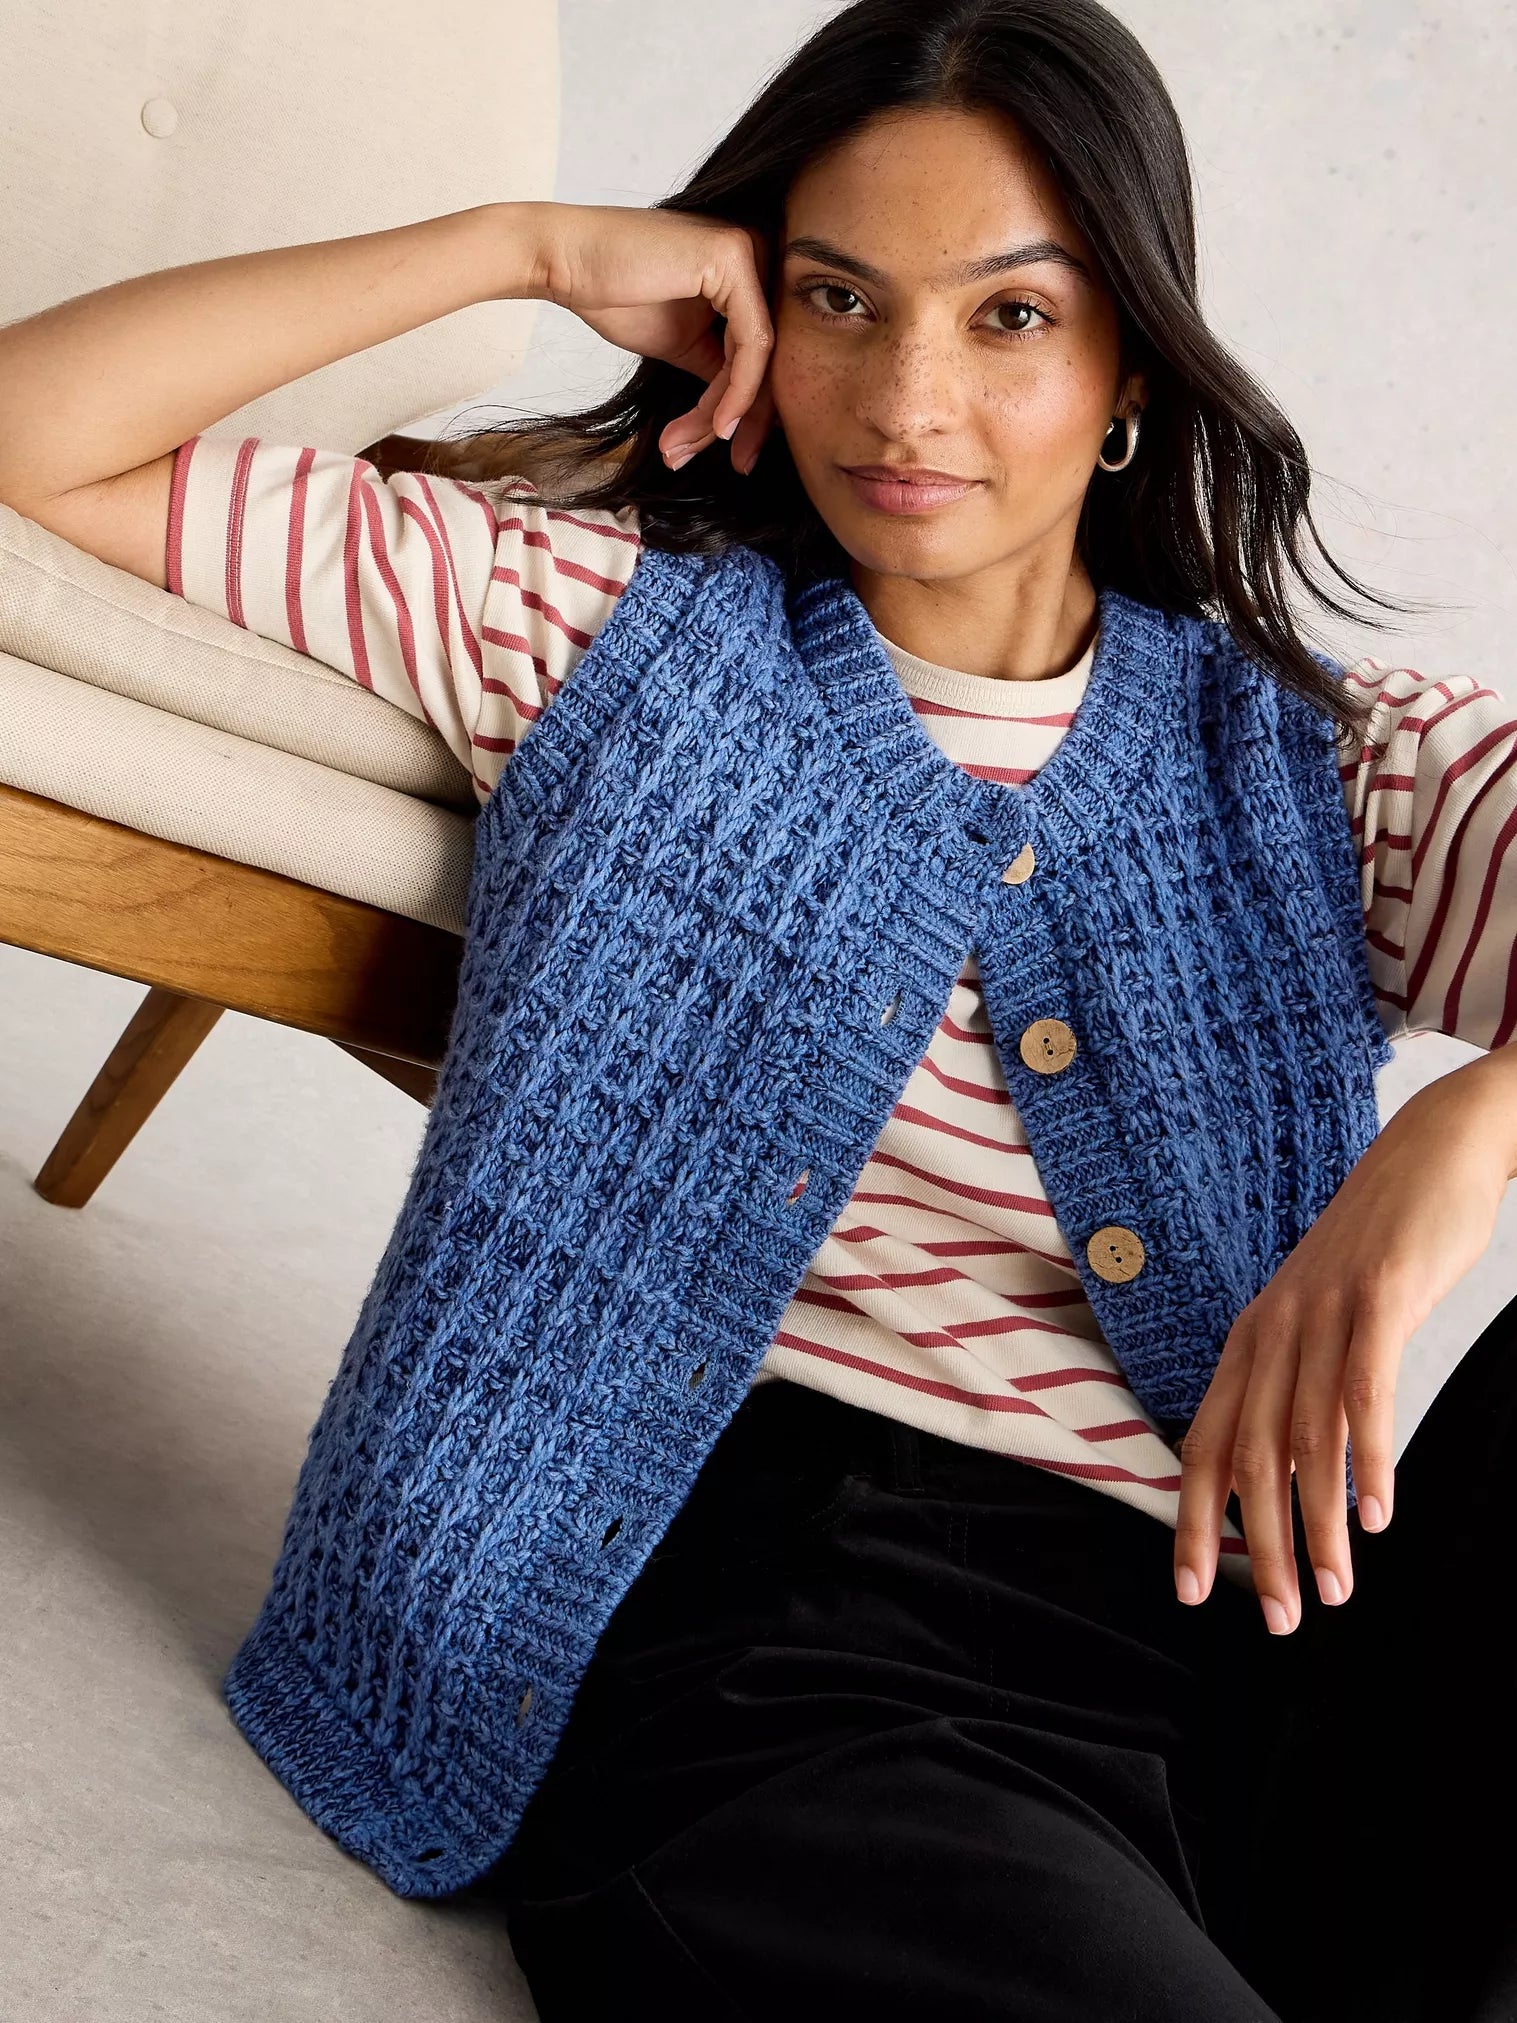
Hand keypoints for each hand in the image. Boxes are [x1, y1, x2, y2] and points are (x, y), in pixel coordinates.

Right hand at [533, 201, 777, 477]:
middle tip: (738, 465)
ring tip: (687, 448)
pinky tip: (719, 426)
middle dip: (751, 420)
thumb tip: (755, 414)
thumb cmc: (615, 295)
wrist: (566, 261)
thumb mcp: (683, 343)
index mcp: (747, 272)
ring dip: (726, 414)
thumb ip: (722, 368)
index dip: (754, 410)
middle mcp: (758, 253)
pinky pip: (752, 344)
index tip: (740, 455)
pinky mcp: (734, 257)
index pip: (764, 352)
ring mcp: (750, 250)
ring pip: (761, 358)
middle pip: (770, 357)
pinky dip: (736, 392)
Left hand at [1173, 1050, 1516, 1633]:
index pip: (1203, 1443)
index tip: (1192, 1592)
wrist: (1432, 1153)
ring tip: (1332, 1594)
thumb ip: (1300, 1386)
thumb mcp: (1324, 1320)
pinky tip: (1379, 1517)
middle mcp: (1272, 1328)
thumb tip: (1288, 1471)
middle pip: (1247, 1456)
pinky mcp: (1378, 1296)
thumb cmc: (1381, 1252)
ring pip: (1304, 1437)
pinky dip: (1367, 1459)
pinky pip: (1363, 1390)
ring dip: (1318, 1525)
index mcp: (1251, 1339)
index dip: (1193, 1520)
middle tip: (1279, 1621)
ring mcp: (1323, 1311)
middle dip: (1258, 1548)